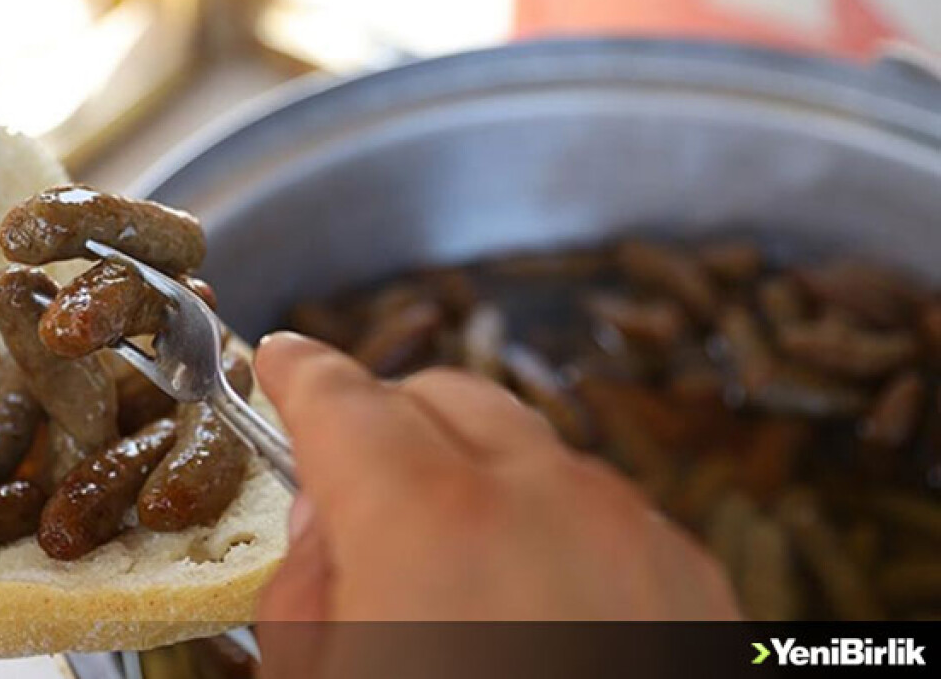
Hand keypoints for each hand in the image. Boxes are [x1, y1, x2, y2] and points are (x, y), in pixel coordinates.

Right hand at [253, 334, 738, 673]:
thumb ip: (307, 591)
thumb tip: (328, 523)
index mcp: (431, 523)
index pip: (342, 398)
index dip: (298, 375)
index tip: (282, 365)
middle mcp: (544, 501)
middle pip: (443, 397)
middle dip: (388, 419)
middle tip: (353, 481)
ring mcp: (631, 533)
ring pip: (528, 449)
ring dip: (474, 477)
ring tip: (451, 572)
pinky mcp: (692, 582)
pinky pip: (599, 509)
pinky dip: (549, 525)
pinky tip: (533, 609)